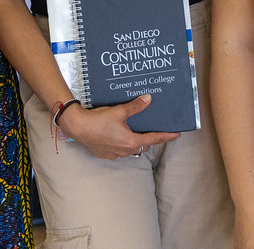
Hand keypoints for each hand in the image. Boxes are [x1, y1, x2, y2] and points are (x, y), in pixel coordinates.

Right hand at [58, 94, 179, 159]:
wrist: (77, 127)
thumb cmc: (98, 120)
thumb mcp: (119, 111)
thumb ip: (135, 106)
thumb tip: (148, 99)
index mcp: (131, 141)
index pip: (154, 139)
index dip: (166, 136)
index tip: (176, 135)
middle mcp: (124, 151)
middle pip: (142, 145)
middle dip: (147, 138)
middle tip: (150, 128)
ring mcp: (114, 154)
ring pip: (130, 149)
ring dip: (133, 141)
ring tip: (131, 130)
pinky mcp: (105, 154)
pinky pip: (118, 150)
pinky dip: (120, 143)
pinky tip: (115, 134)